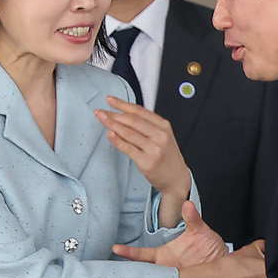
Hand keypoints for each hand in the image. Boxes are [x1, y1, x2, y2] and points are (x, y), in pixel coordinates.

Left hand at [97, 95, 190, 222]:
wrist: (176, 177)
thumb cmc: (167, 156)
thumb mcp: (162, 136)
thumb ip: (146, 125)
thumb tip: (123, 114)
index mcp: (164, 126)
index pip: (140, 111)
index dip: (123, 104)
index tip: (110, 100)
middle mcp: (160, 135)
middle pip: (133, 120)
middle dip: (114, 114)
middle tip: (101, 111)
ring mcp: (154, 149)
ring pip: (129, 133)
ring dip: (112, 124)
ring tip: (102, 119)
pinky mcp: (147, 161)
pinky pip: (128, 148)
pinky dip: (117, 140)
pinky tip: (110, 134)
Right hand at [114, 200, 226, 268]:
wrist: (221, 261)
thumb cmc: (208, 245)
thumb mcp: (200, 230)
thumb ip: (192, 218)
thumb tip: (187, 205)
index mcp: (163, 255)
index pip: (142, 254)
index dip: (128, 252)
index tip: (116, 248)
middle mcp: (165, 270)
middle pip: (143, 275)